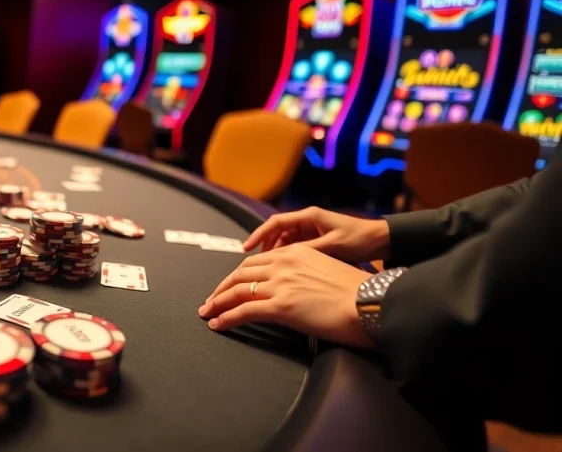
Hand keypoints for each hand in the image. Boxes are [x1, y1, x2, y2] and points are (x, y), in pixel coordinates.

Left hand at [199, 244, 374, 348]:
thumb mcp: (327, 271)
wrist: (371, 303)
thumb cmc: (358, 293)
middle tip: (211, 300)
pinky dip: (226, 318)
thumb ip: (306, 274)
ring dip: (217, 303)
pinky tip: (217, 324)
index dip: (238, 275)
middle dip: (221, 288)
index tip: (229, 284)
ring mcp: (281, 284)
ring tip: (207, 313)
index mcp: (296, 253)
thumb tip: (298, 288)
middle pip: (240, 274)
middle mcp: (284, 264)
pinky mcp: (281, 306)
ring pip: (236, 291)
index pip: (257, 262)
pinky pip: (243, 311)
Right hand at [243, 207, 390, 262]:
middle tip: (256, 264)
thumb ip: (306, 251)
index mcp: (308, 217)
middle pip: (277, 233)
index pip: (275, 223)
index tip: (246, 248)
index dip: (258, 235)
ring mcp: (311, 231)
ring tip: (270, 270)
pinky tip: (286, 271)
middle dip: (264, 248)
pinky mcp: (317, 241)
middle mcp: (307, 221)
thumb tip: (281, 260)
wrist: (382, 240)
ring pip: (285, 242)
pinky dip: (288, 258)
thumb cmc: (359, 239)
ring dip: (276, 255)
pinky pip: (295, 248)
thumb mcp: (332, 246)